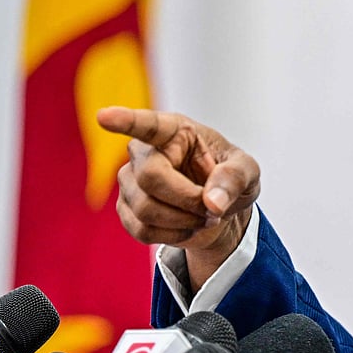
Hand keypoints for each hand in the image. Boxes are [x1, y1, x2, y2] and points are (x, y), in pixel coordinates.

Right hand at [97, 107, 260, 292]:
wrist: (217, 208)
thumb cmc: (229, 178)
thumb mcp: (247, 173)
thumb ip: (234, 178)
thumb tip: (212, 203)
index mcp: (174, 131)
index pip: (146, 123)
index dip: (125, 120)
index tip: (104, 117)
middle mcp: (144, 151)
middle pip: (150, 178)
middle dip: (187, 201)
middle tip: (213, 208)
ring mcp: (129, 180)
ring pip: (145, 209)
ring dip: (184, 222)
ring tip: (204, 217)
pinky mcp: (126, 208)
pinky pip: (141, 230)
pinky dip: (172, 236)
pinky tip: (187, 227)